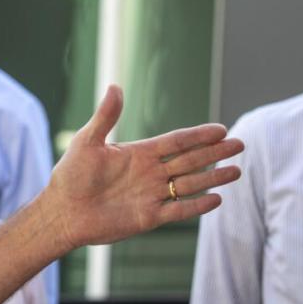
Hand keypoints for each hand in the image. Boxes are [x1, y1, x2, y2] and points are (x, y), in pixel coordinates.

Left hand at [46, 85, 242, 250]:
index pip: (177, 142)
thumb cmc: (70, 174)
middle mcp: (150, 173)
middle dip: (215, 153)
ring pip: (190, 184)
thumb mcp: (87, 141)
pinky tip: (217, 199)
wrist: (62, 211)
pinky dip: (197, 206)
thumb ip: (106, 116)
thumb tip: (115, 86)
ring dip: (213, 178)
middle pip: (191, 160)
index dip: (199, 135)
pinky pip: (178, 211)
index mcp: (139, 153)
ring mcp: (152, 195)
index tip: (221, 129)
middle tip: (240, 145)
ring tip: (237, 171)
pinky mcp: (148, 218)